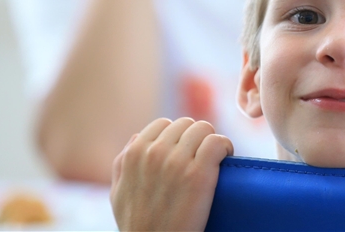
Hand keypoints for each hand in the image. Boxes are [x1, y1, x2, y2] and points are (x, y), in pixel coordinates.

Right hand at [110, 117, 232, 231]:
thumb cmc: (138, 225)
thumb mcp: (119, 192)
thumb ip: (123, 163)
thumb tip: (137, 138)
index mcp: (133, 154)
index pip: (163, 124)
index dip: (177, 136)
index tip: (186, 150)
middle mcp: (154, 152)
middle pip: (186, 124)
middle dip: (196, 138)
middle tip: (202, 156)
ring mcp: (177, 162)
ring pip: (204, 128)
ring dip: (211, 141)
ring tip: (214, 158)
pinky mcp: (199, 174)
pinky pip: (217, 142)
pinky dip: (225, 147)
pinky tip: (225, 158)